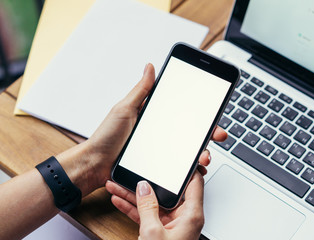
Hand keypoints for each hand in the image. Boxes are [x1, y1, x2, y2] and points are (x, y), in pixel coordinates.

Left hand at [60, 63, 226, 194]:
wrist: (96, 165)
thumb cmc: (106, 137)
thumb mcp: (124, 109)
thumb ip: (140, 90)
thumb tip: (150, 67)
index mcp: (154, 117)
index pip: (182, 112)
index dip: (200, 112)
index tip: (213, 112)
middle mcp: (160, 132)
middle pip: (191, 131)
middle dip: (208, 133)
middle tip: (218, 134)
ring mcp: (161, 149)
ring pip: (188, 150)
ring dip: (202, 152)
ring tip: (204, 156)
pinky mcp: (159, 165)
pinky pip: (179, 166)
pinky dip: (191, 167)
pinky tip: (197, 168)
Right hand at [106, 172, 205, 239]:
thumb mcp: (153, 232)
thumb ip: (148, 207)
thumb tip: (143, 188)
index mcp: (191, 215)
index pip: (194, 183)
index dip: (187, 167)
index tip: (178, 156)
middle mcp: (183, 218)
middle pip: (167, 191)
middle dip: (148, 181)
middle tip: (136, 170)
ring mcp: (170, 225)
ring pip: (152, 203)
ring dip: (134, 194)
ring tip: (117, 183)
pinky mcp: (159, 233)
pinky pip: (146, 215)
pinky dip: (132, 208)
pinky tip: (119, 199)